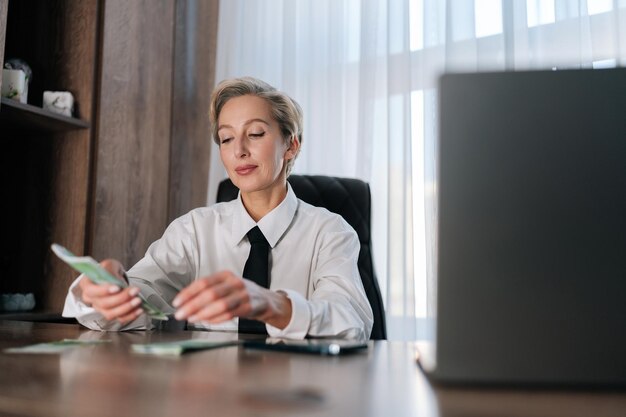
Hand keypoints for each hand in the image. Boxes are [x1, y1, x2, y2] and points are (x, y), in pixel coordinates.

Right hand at [77, 259, 143, 323]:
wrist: (114, 277)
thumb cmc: (109, 270)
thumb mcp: (109, 265)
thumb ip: (110, 271)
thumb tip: (115, 281)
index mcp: (87, 285)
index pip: (92, 291)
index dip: (104, 291)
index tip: (117, 287)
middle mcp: (91, 299)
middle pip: (103, 303)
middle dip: (121, 298)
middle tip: (134, 291)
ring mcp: (100, 308)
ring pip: (110, 314)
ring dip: (126, 308)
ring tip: (138, 300)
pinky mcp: (111, 314)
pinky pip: (119, 318)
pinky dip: (130, 315)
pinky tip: (139, 310)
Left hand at [172, 270, 292, 328]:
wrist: (266, 300)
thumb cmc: (240, 294)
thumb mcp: (225, 287)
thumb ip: (208, 292)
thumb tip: (185, 303)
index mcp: (225, 275)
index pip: (203, 282)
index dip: (188, 293)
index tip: (177, 302)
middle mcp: (235, 283)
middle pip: (211, 294)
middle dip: (192, 305)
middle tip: (180, 314)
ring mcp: (243, 294)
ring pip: (221, 304)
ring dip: (203, 313)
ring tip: (191, 319)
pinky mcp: (250, 307)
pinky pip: (230, 314)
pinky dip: (216, 319)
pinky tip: (207, 321)